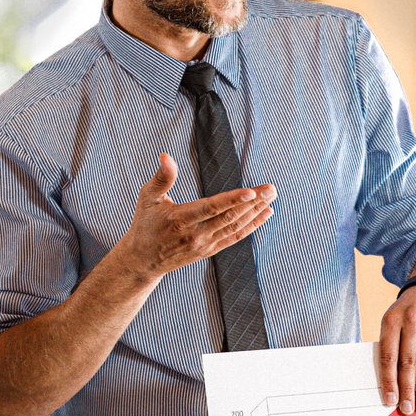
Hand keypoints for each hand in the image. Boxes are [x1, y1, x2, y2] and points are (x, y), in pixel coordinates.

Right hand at [109, 153, 273, 283]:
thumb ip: (161, 178)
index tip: (251, 192)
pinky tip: (265, 214)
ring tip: (271, 198)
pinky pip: (234, 237)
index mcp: (180, 219)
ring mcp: (204, 245)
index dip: (232, 200)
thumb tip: (166, 156)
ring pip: (235, 227)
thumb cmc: (145, 224)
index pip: (211, 208)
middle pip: (229, 217)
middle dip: (253, 203)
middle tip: (271, 188)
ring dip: (256, 213)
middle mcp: (196, 234)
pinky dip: (252, 226)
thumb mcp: (147, 198)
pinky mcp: (210, 250)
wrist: (144, 260)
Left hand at [377, 282, 415, 414]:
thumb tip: (391, 384)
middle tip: (407, 409)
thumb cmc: (409, 312)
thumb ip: (391, 345)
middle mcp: (411, 320)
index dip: (389, 381)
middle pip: (408, 361)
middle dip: (407, 389)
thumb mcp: (394, 320)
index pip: (388, 356)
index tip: (389, 401)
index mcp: (391, 320)